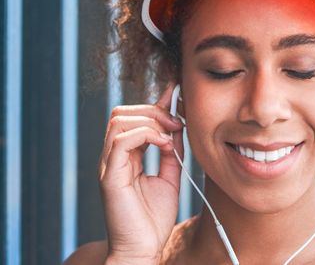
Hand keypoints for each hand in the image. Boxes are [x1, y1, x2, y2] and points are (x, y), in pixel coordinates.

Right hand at [98, 82, 183, 263]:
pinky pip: (121, 140)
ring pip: (119, 120)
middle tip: (178, 123)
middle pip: (122, 112)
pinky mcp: (109, 176)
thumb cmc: (154, 218)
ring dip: (151, 120)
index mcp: (126, 156)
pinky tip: (165, 145)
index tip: (176, 92)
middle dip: (153, 109)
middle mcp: (114, 156)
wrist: (144, 249)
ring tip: (172, 135)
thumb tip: (178, 126)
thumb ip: (171, 151)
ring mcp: (109, 164)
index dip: (155, 102)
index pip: (133, 117)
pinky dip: (146, 134)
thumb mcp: (170, 176)